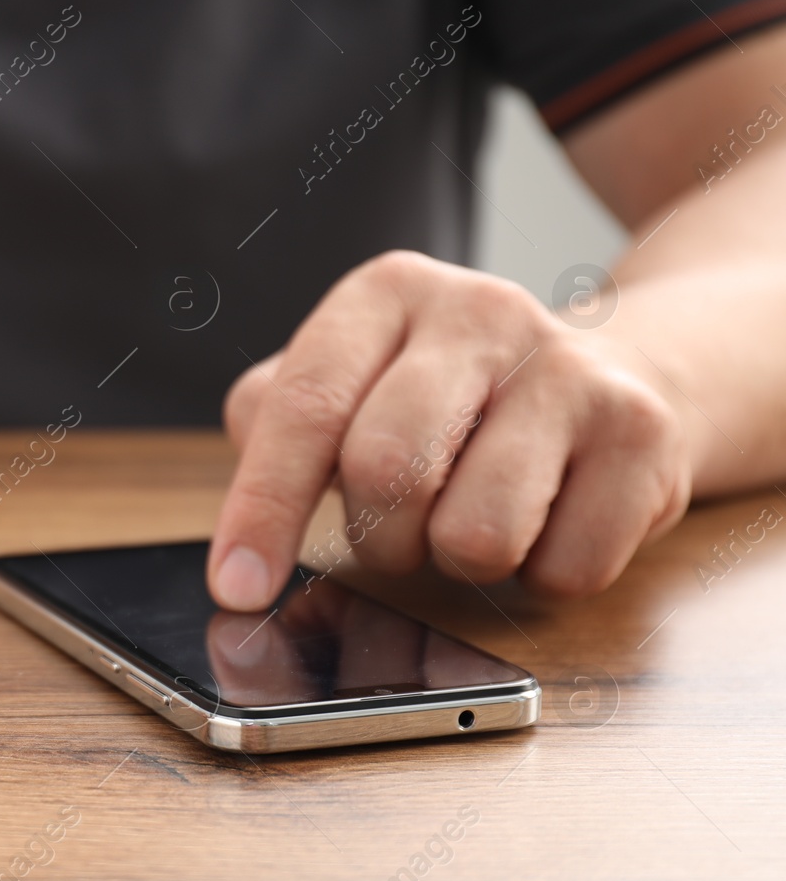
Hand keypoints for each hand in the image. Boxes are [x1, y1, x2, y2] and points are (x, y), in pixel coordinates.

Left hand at [209, 251, 690, 609]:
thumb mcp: (349, 384)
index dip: (262, 509)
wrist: (619, 372)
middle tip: (399, 533)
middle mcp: (480, 311)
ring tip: (476, 513)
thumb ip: (279, 425)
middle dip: (380, 537)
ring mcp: (570, 367)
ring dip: (460, 561)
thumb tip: (242, 529)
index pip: (304, 408)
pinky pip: (566, 569)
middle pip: (387, 471)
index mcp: (386, 294)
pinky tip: (550, 518)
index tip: (236, 587)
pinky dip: (541, 574)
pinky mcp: (644, 432)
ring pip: (478, 536)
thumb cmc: (446, 400)